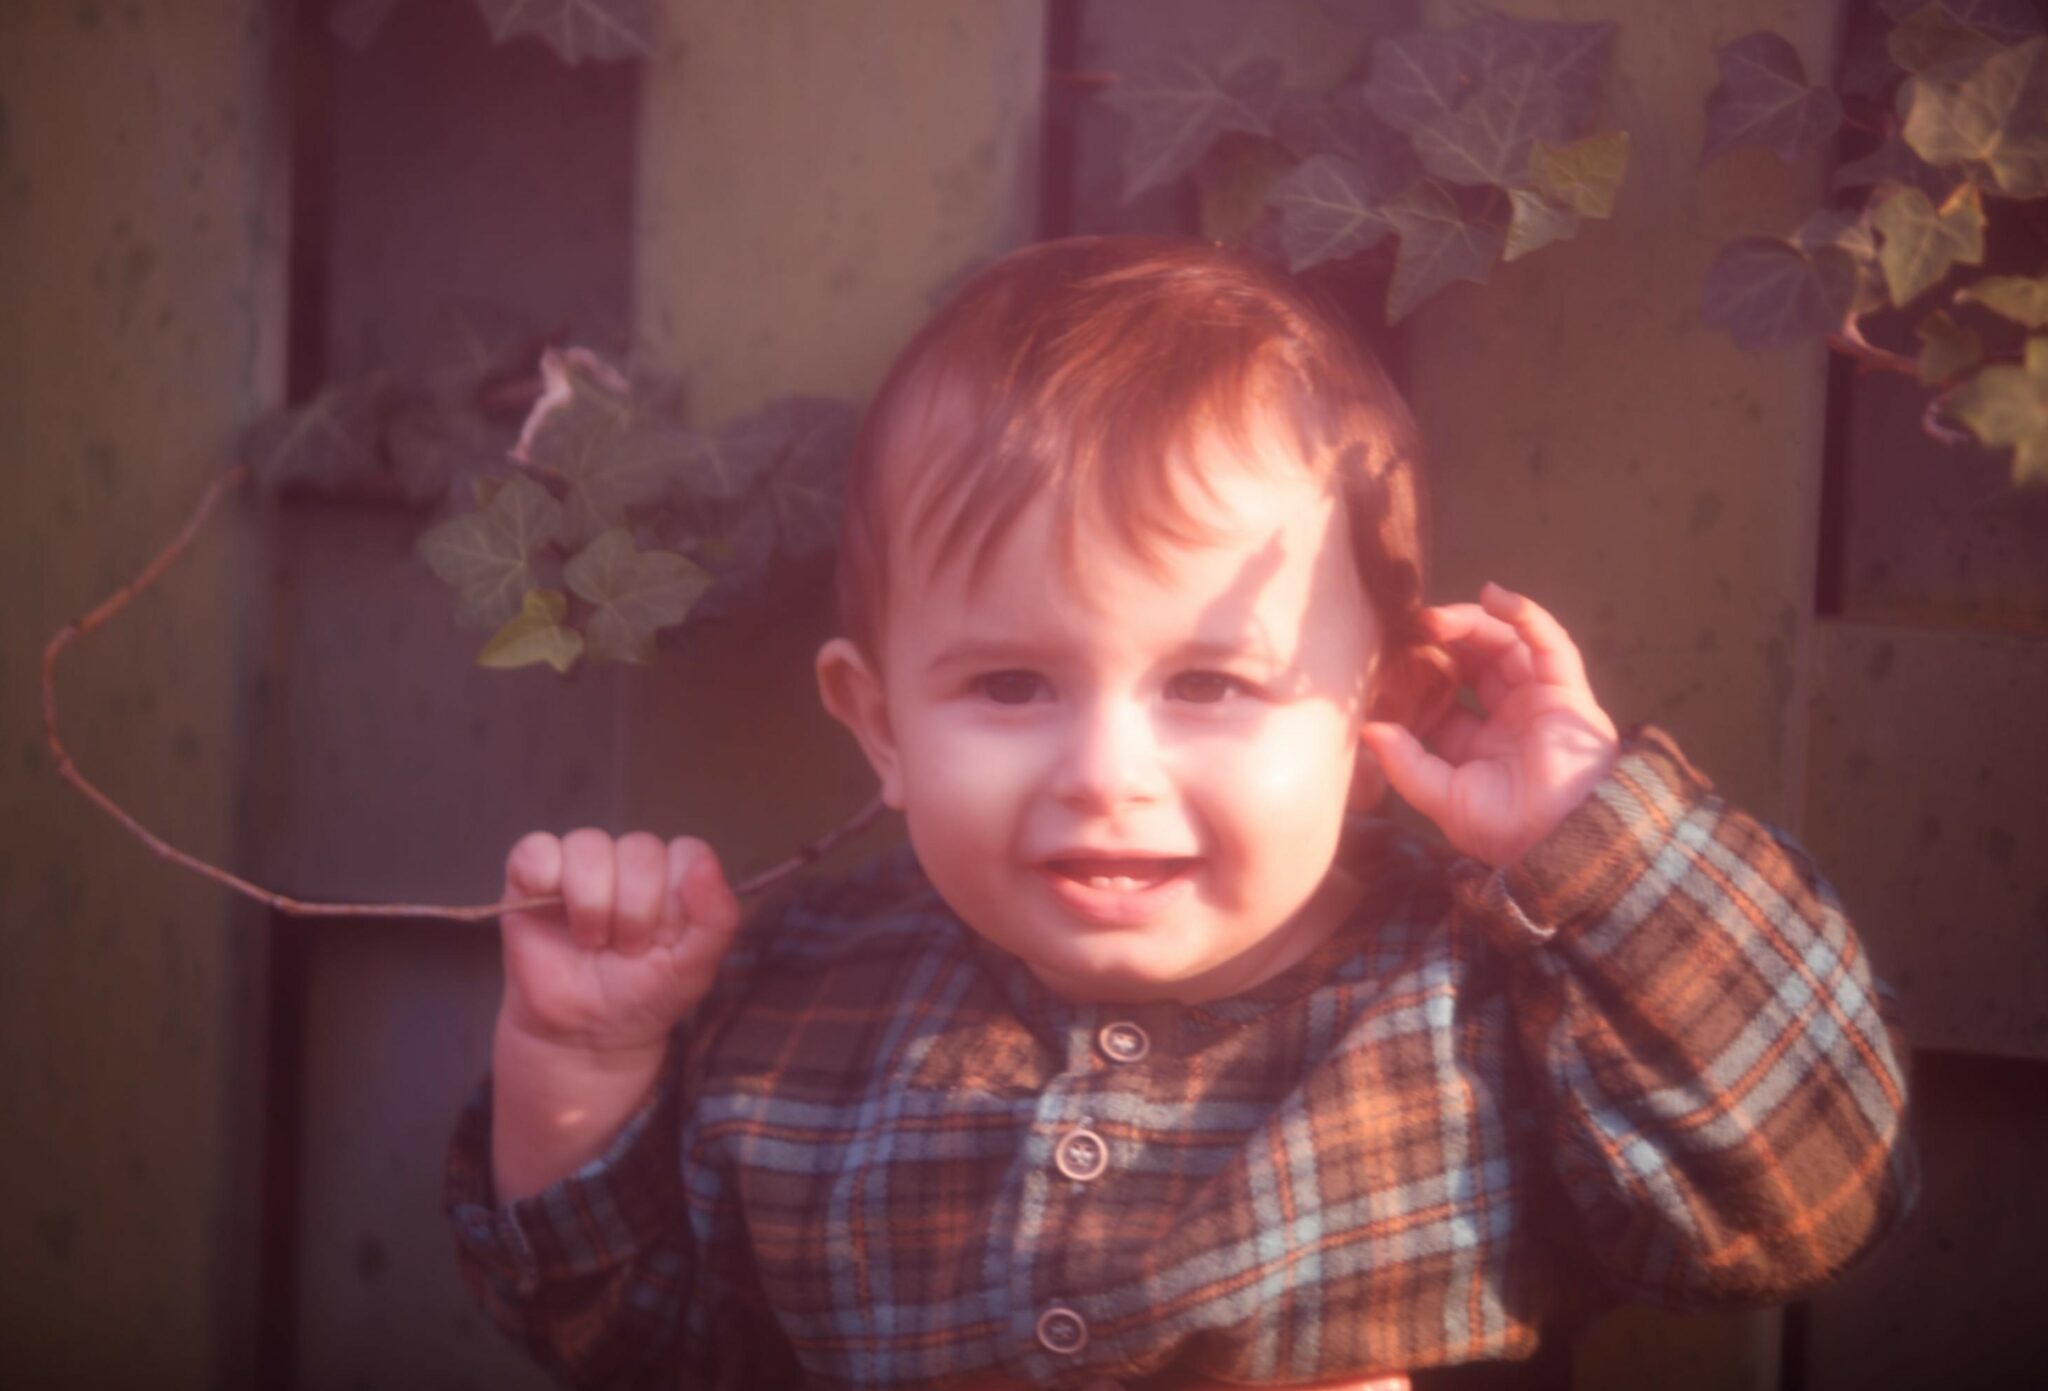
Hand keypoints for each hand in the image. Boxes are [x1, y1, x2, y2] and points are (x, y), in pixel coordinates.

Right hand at [497, 829, 740, 1056]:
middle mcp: (629, 862)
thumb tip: (704, 863)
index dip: (676, 901)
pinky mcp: (531, 875)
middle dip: (635, 911)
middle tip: (625, 950)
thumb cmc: (642, 995)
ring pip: (589, 845)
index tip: (664, 941)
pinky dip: (543, 878)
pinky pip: (536, 850)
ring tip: (591, 941)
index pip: (687, 853)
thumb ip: (716, 917)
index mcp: (674, 876)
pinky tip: (551, 913)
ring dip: (591, 904)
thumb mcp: (693, 968)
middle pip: (640, 849)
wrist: (584, 1035)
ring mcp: (581, 864)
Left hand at [1361, 582, 1618, 867]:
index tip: (1387, 658)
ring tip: (1435, 618)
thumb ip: (1406, 763)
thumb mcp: (1443, 797)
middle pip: (1474, 660)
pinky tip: (1494, 596)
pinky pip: (1549, 643)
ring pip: (1506, 644)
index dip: (1418, 674)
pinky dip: (1524, 614)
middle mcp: (1509, 716)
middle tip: (1411, 627)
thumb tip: (1368, 729)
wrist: (1561, 845)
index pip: (1444, 695)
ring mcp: (1540, 701)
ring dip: (1473, 623)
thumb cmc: (1506, 832)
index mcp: (1478, 743)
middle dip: (1444, 640)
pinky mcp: (1568, 691)